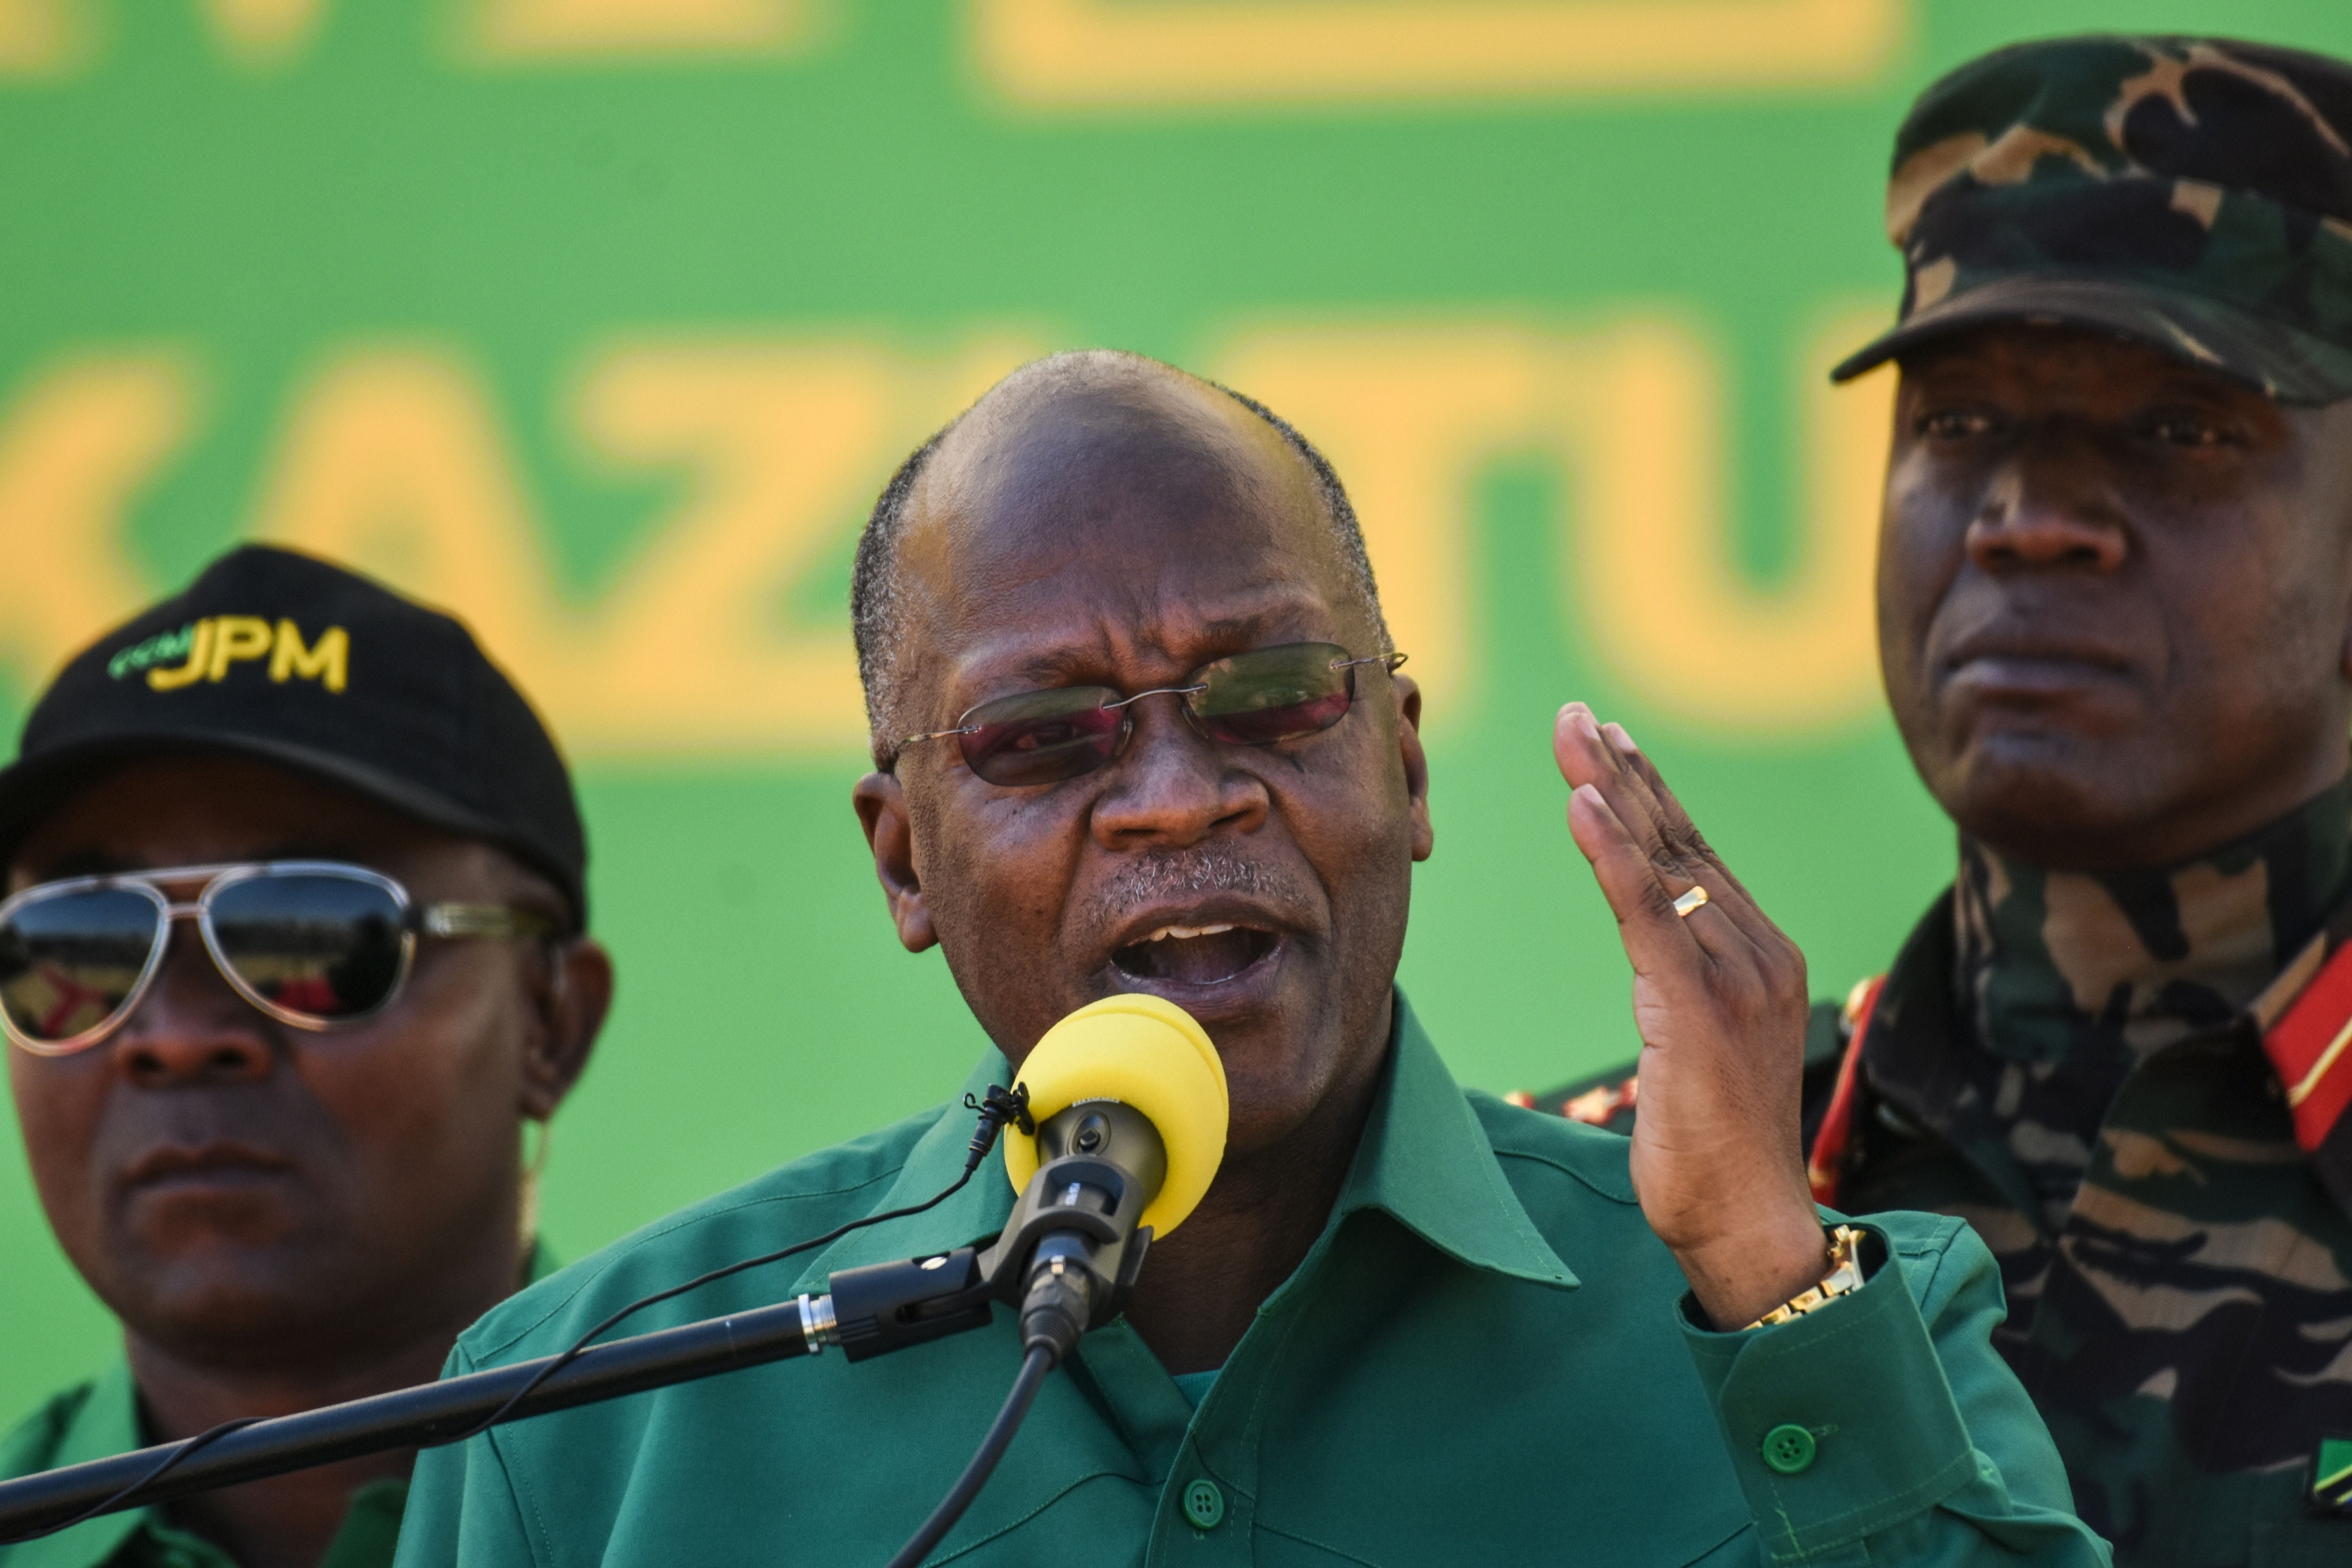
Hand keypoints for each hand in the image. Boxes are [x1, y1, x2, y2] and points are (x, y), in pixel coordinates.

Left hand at [1553, 702, 1827, 1328]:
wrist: (1752, 1224)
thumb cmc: (1715, 1148)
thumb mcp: (1695, 1048)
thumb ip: (1680, 988)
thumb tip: (1652, 955)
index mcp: (1761, 959)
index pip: (1694, 858)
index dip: (1647, 795)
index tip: (1606, 742)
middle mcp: (1757, 954)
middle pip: (1678, 842)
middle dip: (1624, 771)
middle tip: (1577, 714)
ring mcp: (1736, 979)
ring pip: (1663, 864)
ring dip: (1612, 790)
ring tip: (1572, 734)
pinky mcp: (1699, 1010)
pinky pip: (1648, 913)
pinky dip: (1613, 854)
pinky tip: (1583, 805)